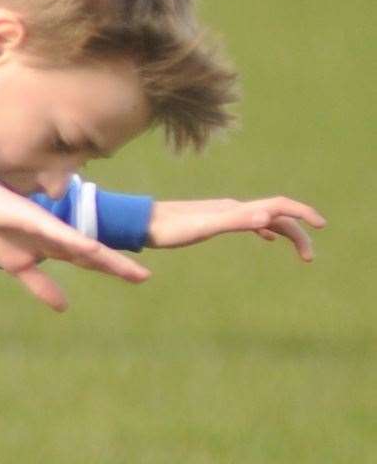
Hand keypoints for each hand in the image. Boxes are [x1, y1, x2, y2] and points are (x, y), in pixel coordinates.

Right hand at [0, 179, 150, 309]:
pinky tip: (91, 249)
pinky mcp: (34, 219)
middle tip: (143, 277)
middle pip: (93, 253)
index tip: (140, 277)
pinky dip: (74, 241)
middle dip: (118, 265)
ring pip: (81, 244)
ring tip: (127, 268)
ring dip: (103, 257)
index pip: (90, 260)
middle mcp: (58, 235)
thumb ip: (41, 285)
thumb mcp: (18, 267)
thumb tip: (64, 307)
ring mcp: (48, 226)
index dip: (114, 268)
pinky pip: (58, 232)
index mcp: (55, 246)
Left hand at [147, 196, 323, 259]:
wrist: (141, 223)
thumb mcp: (202, 228)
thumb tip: (267, 217)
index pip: (278, 206)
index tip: (321, 226)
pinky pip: (248, 222)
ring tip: (299, 252)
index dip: (301, 214)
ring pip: (264, 218)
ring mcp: (223, 213)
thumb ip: (235, 221)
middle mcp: (232, 208)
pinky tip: (265, 238)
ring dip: (285, 232)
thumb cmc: (169, 230)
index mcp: (235, 209)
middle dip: (297, 232)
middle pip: (276, 214)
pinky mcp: (213, 220)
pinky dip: (264, 228)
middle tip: (309, 257)